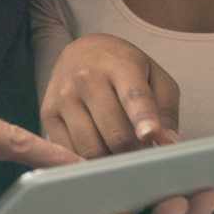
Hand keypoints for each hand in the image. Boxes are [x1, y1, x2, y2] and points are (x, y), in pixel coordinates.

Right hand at [40, 34, 180, 156]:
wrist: (80, 52)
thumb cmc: (124, 69)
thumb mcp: (155, 77)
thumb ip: (165, 109)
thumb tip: (166, 143)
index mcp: (119, 67)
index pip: (133, 96)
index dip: (143, 119)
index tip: (151, 136)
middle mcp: (86, 80)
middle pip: (115, 133)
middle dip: (134, 152)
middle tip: (143, 154)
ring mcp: (63, 98)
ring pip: (91, 148)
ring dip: (111, 160)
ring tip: (121, 154)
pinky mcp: (47, 114)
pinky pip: (69, 152)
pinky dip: (87, 160)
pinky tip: (99, 153)